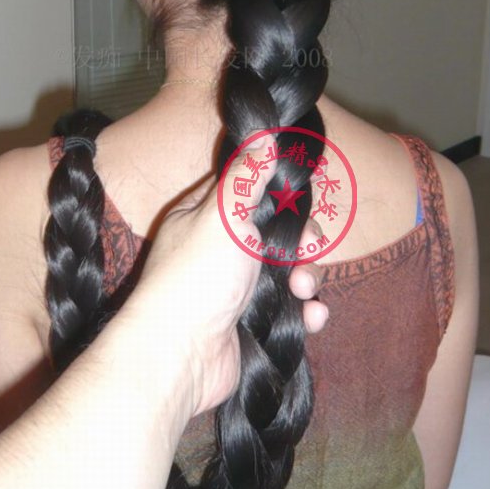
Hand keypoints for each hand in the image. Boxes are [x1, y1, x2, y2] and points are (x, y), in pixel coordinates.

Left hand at [126, 134, 328, 417]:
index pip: (248, 189)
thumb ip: (246, 176)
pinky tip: (309, 318)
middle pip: (277, 232)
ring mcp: (236, 289)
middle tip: (306, 251)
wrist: (180, 356)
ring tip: (302, 291)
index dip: (279, 192)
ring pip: (289, 271)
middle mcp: (221, 249)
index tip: (300, 199)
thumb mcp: (222, 215)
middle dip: (302, 241)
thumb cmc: (197, 277)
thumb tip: (261, 131)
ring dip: (307, 278)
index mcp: (206, 216)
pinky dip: (305, 312)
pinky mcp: (251, 323)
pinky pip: (290, 310)